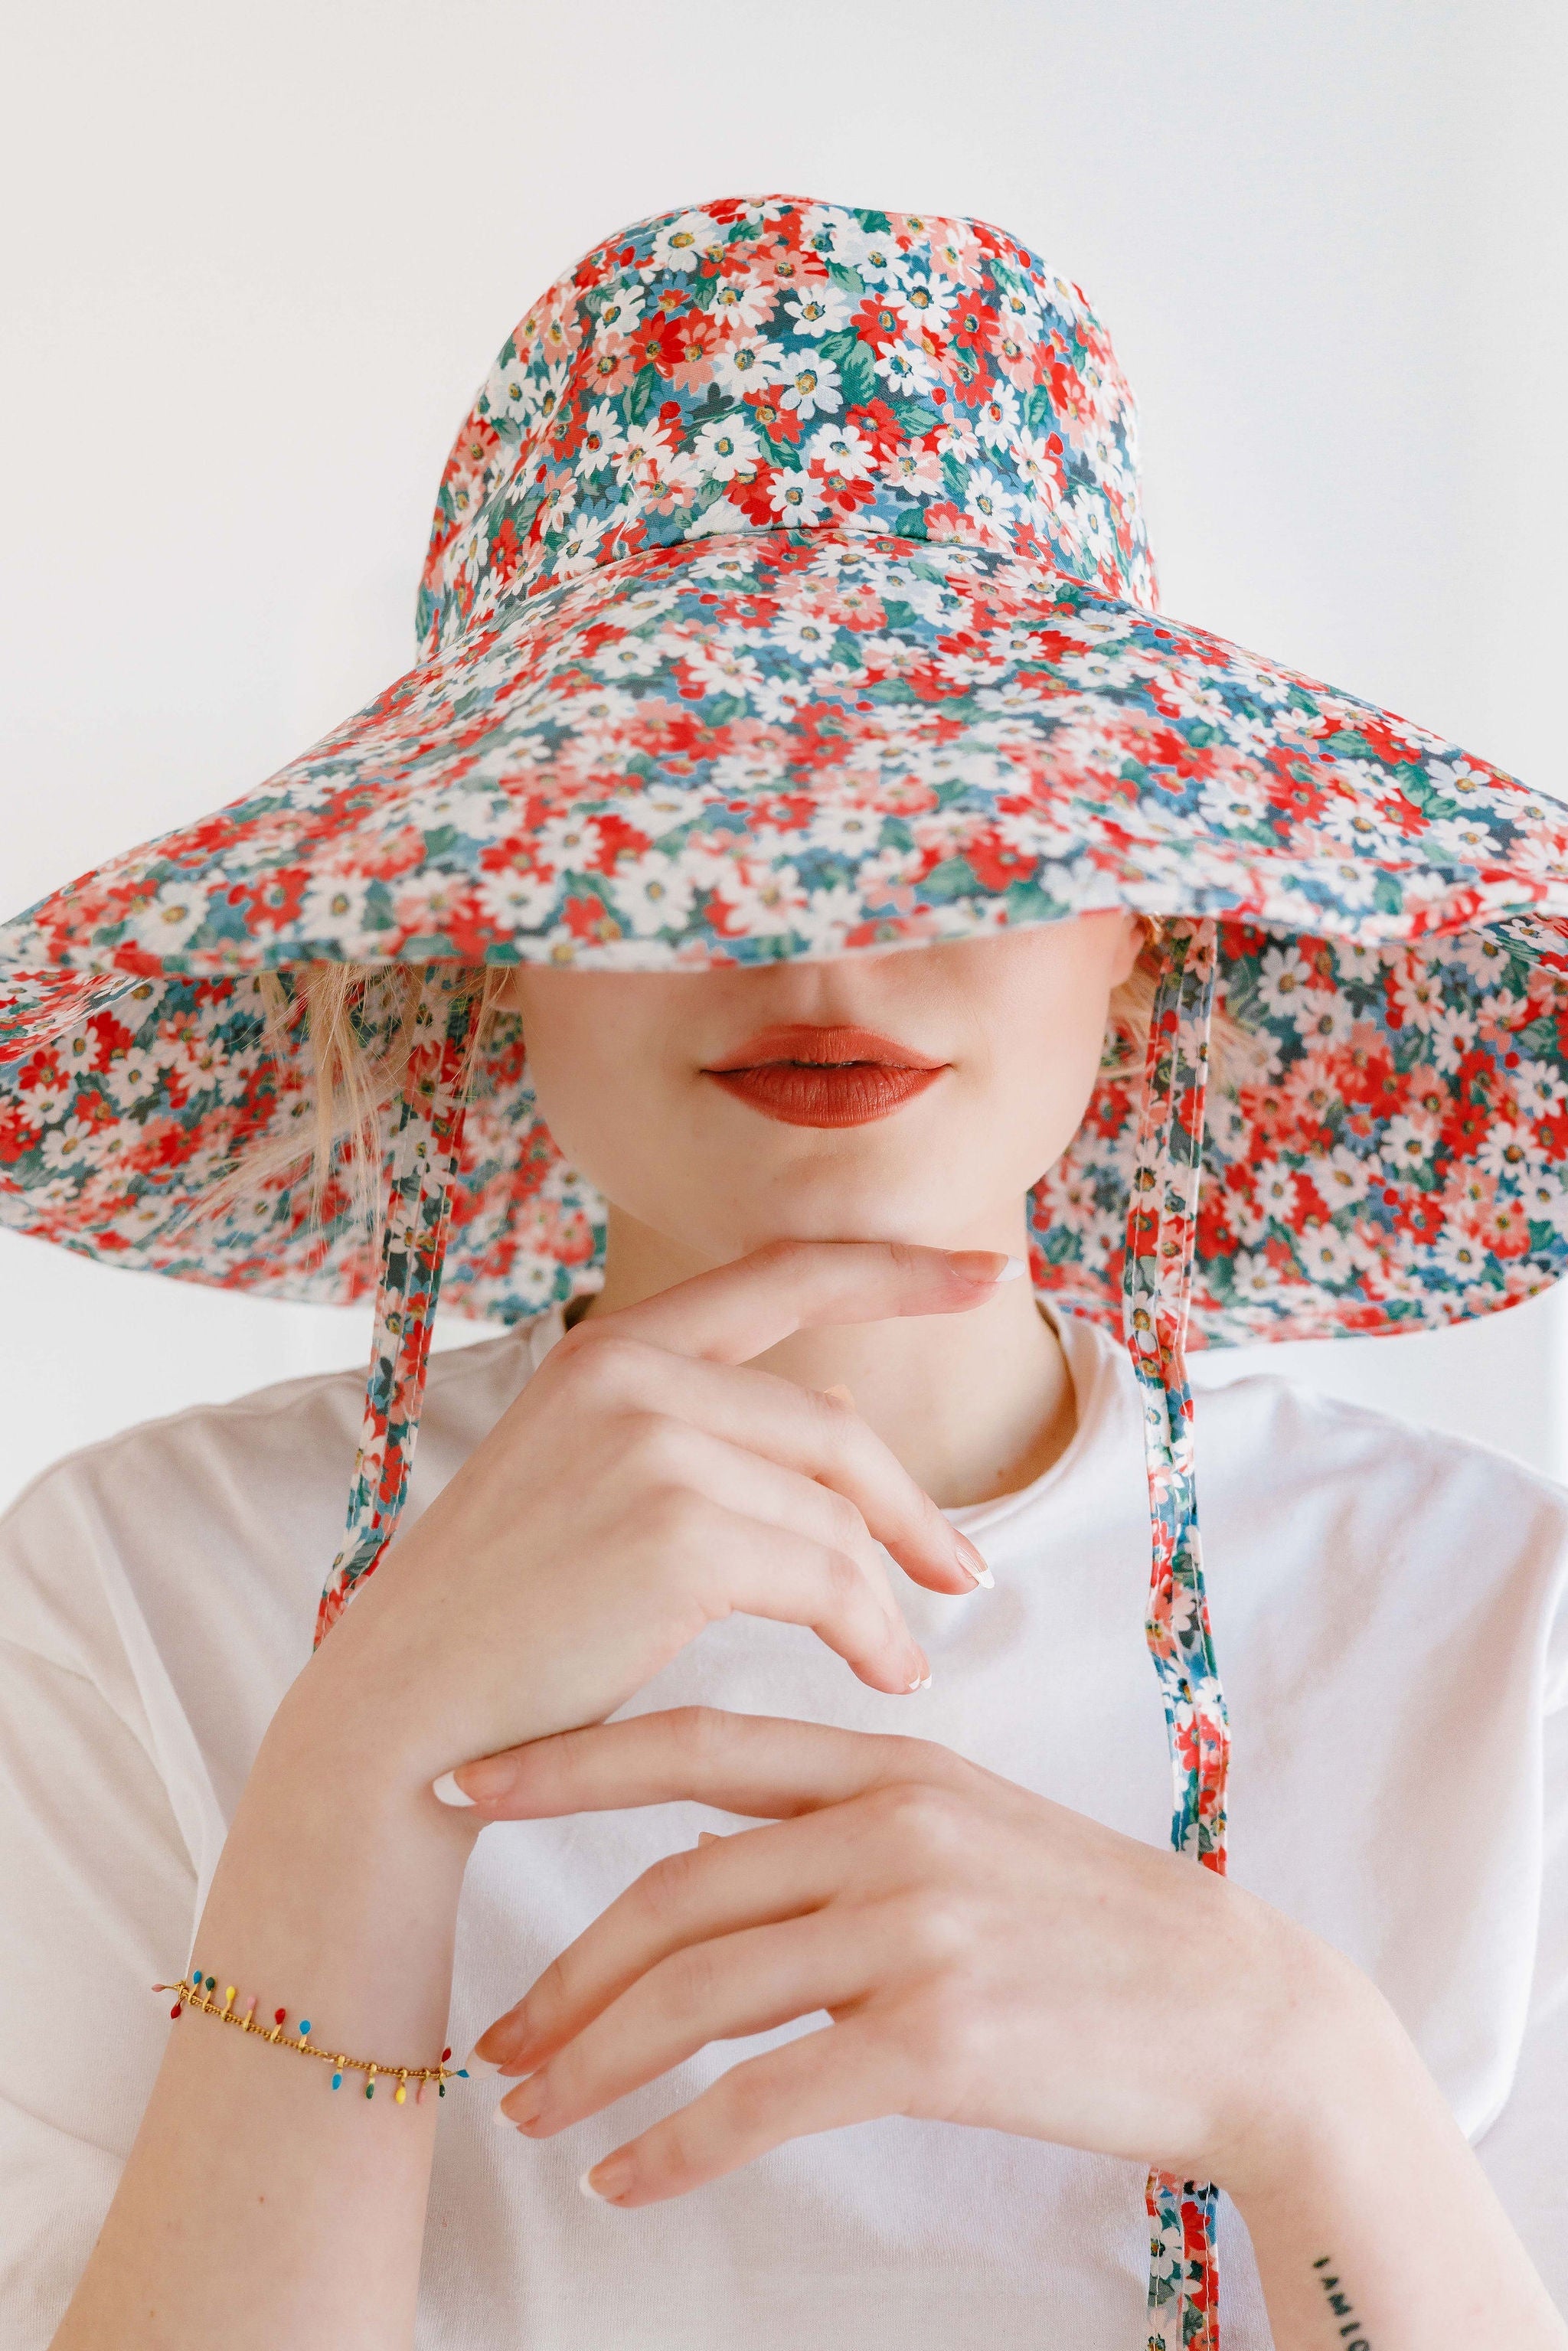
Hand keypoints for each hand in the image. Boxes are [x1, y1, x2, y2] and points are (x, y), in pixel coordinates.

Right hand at [290, 1244, 1006, 1796]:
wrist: (408, 1714)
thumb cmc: (505, 1620)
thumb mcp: (595, 1485)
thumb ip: (710, 1432)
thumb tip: (846, 1413)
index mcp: (609, 1347)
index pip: (780, 1276)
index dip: (894, 1268)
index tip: (986, 1269)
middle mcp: (629, 1371)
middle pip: (834, 1430)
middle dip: (913, 1508)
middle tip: (968, 1573)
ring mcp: (652, 1444)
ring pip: (834, 1513)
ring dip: (885, 1595)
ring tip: (905, 1659)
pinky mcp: (676, 1532)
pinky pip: (826, 1578)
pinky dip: (870, 1633)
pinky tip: (885, 1674)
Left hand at [459, 1707, 1374, 2206]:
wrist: (1241, 2013)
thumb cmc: (1092, 1927)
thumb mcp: (966, 1830)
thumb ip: (835, 1828)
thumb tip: (697, 1866)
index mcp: (890, 1765)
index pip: (693, 1746)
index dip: (568, 1763)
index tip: (468, 1783)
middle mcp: (890, 1830)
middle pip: (672, 1893)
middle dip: (566, 1971)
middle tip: (496, 2036)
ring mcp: (914, 1930)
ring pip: (698, 1996)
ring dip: (596, 2063)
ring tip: (534, 2112)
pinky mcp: (938, 2038)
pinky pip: (764, 2098)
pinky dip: (676, 2144)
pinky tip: (626, 2178)